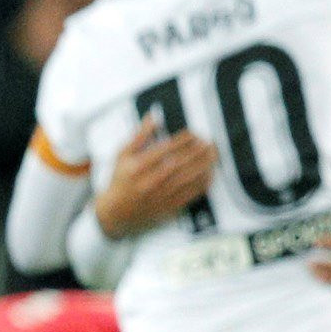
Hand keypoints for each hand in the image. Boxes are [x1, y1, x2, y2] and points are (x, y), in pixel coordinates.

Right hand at [95, 117, 215, 238]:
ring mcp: (161, 196)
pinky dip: (203, 182)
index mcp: (138, 167)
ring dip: (205, 164)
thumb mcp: (122, 155)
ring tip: (213, 154)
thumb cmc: (120, 181)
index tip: (194, 133)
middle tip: (209, 142)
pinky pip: (191, 193)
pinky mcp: (170, 207)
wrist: (116, 214)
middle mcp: (150, 181)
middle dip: (198, 150)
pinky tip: (210, 172)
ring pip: (189, 178)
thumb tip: (153, 117)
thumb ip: (139, 136)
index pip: (166, 149)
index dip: (183, 140)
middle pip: (181, 162)